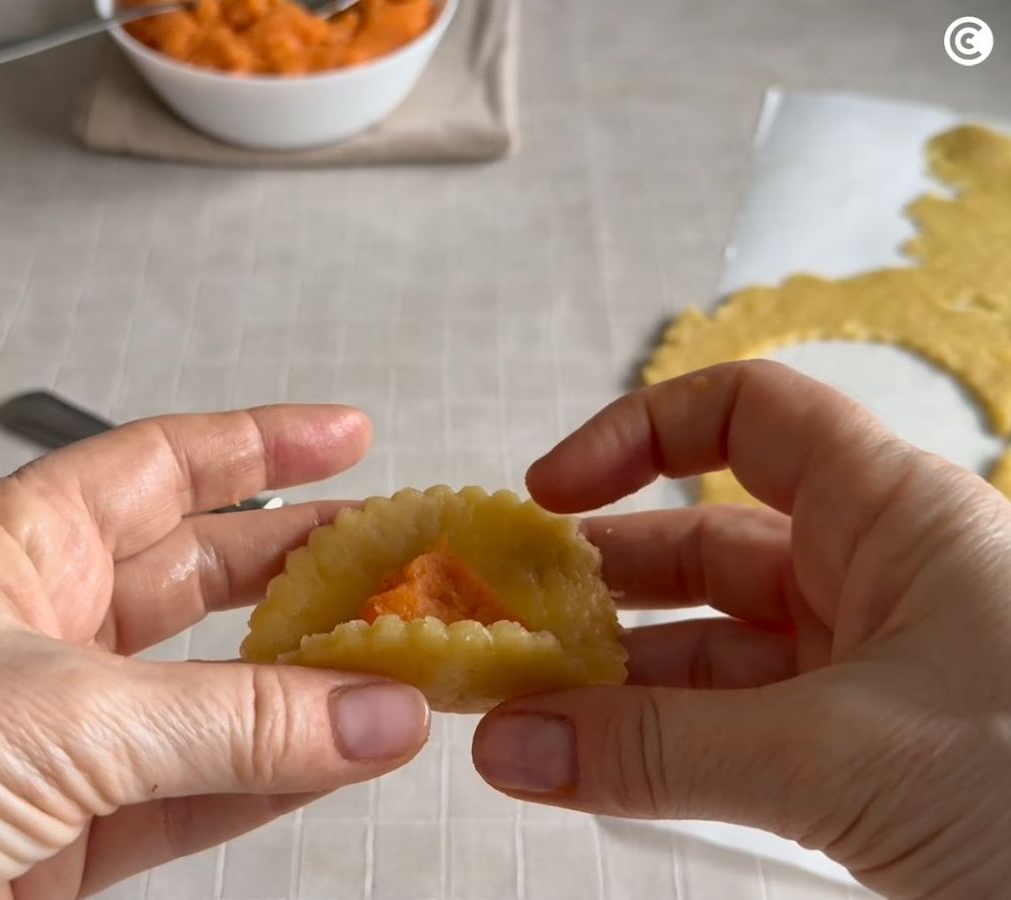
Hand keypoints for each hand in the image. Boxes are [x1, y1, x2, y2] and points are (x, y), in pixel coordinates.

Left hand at [0, 406, 428, 899]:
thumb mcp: (50, 717)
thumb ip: (229, 721)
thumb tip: (372, 710)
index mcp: (4, 547)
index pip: (158, 466)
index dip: (258, 443)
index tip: (347, 434)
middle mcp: (35, 630)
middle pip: (201, 574)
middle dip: (300, 562)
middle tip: (392, 554)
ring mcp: (58, 737)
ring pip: (211, 694)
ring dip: (303, 686)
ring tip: (394, 670)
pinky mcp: (67, 837)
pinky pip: (198, 793)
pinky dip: (273, 780)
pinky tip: (339, 760)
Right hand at [472, 360, 1010, 898]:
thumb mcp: (846, 752)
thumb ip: (665, 752)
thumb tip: (509, 745)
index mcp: (895, 517)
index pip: (747, 418)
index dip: (638, 435)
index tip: (547, 495)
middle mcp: (877, 579)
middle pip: (704, 544)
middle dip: (599, 582)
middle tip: (501, 626)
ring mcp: (868, 672)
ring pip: (712, 650)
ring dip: (614, 682)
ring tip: (516, 715)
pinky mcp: (864, 756)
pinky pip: (737, 729)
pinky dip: (660, 746)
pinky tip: (589, 767)